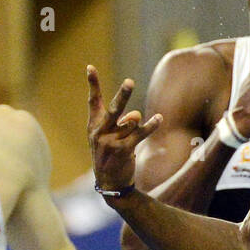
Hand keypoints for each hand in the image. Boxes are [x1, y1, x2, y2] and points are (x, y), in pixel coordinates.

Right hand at [87, 66, 162, 192]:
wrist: (110, 183)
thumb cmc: (110, 155)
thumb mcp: (110, 137)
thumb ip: (122, 122)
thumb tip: (135, 115)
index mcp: (94, 126)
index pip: (93, 101)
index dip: (92, 84)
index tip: (90, 67)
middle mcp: (100, 132)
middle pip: (114, 109)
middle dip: (123, 95)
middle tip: (130, 81)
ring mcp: (110, 142)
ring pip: (131, 122)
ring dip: (137, 123)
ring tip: (141, 125)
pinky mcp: (123, 150)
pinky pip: (140, 134)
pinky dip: (151, 126)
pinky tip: (159, 119)